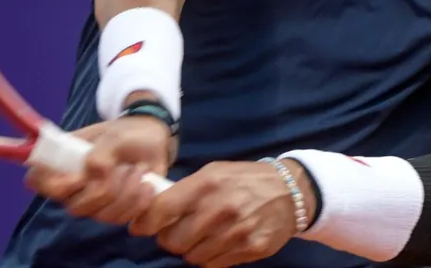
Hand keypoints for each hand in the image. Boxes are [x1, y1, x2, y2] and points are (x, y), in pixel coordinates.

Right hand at [25, 116, 173, 225]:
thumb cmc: (126, 134)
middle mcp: (73, 186)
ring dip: (126, 192)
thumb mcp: (113, 136)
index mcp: (63, 162)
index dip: (55, 185)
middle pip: (75, 207)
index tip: (80, 177)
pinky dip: (138, 201)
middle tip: (123, 166)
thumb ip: (99, 156)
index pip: (38, 181)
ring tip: (137, 170)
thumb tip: (94, 177)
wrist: (152, 141)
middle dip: (105, 188)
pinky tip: (146, 183)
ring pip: (101, 215)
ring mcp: (93, 202)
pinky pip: (121, 220)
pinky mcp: (114, 211)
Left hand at [129, 160, 309, 267]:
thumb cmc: (244, 179)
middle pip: (173, 241)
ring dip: (192, 249)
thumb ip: (185, 190)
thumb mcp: (214, 173)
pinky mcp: (251, 249)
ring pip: (192, 257)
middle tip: (178, 231)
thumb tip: (151, 208)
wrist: (291, 190)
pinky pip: (214, 265)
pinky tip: (219, 243)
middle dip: (170, 238)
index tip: (140, 227)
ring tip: (203, 236)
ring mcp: (236, 232)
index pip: (161, 210)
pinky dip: (211, 258)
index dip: (145, 222)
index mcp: (206, 184)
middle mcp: (219, 209)